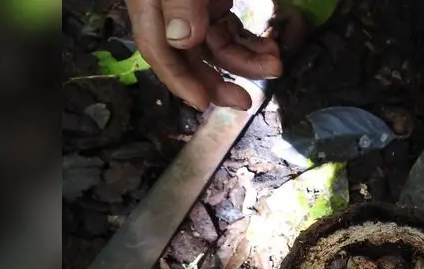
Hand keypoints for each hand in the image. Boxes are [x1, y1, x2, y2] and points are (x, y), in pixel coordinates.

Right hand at [127, 0, 281, 110]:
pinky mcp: (215, 2)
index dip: (179, 81)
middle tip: (246, 101)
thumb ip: (179, 2)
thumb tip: (183, 39)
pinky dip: (250, 44)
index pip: (158, 50)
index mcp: (149, 4)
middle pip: (189, 57)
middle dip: (219, 82)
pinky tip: (270, 50)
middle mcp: (170, 12)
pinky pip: (231, 31)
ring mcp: (194, 8)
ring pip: (217, 47)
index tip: (203, 103)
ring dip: (246, 62)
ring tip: (274, 65)